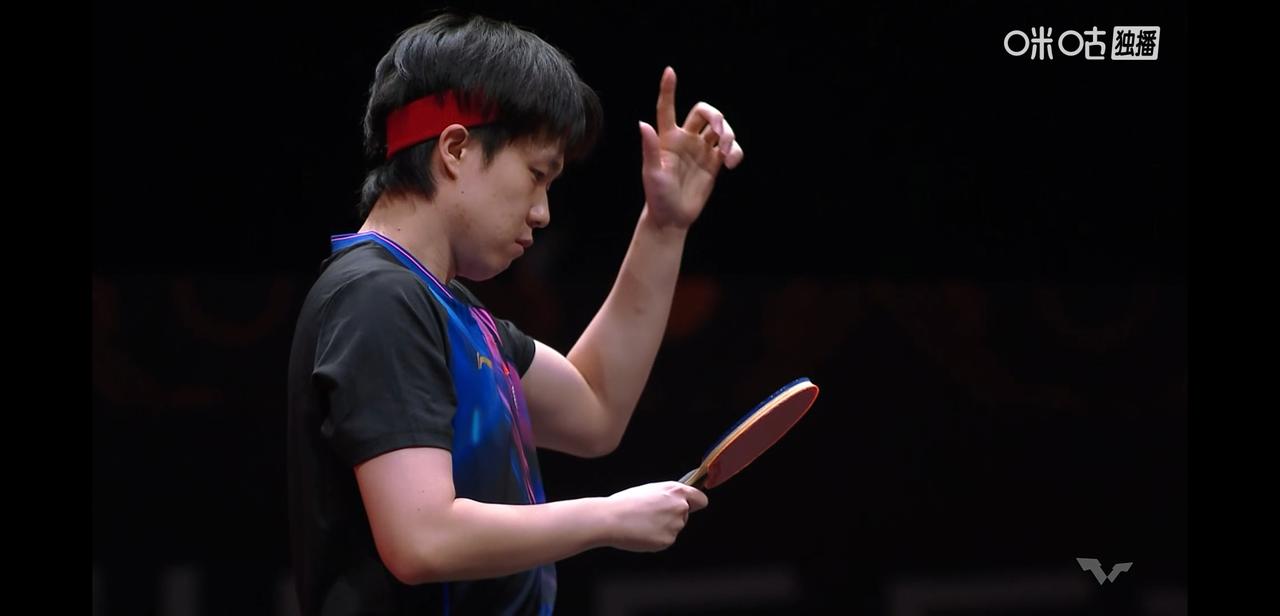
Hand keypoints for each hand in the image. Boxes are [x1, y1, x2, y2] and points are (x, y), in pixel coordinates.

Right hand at [604, 481, 708, 551]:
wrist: (611, 519)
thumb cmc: (625, 503)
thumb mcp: (650, 490)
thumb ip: (668, 495)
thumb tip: (675, 500)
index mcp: (676, 491)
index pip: (700, 500)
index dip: (695, 504)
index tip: (691, 507)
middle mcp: (680, 507)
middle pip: (685, 515)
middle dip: (672, 517)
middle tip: (651, 515)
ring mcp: (675, 525)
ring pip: (674, 528)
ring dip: (663, 528)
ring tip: (643, 523)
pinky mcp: (668, 540)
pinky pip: (666, 540)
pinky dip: (656, 539)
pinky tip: (643, 533)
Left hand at [638, 67, 744, 229]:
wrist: (672, 218)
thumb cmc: (657, 195)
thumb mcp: (651, 172)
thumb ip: (650, 148)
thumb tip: (642, 124)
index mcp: (667, 138)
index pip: (666, 108)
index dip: (668, 90)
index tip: (670, 71)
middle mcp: (685, 140)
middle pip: (704, 113)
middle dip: (716, 116)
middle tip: (721, 131)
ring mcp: (700, 151)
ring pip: (719, 129)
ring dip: (728, 134)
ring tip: (727, 152)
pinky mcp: (714, 164)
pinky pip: (729, 149)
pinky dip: (735, 151)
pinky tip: (732, 162)